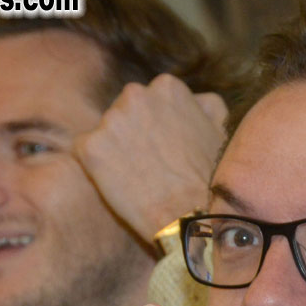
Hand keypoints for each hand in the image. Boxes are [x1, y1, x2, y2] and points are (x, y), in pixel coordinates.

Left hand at [74, 74, 226, 242]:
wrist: (191, 218)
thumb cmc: (210, 179)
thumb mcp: (220, 128)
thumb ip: (204, 104)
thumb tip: (196, 100)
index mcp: (166, 87)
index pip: (148, 102)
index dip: (154, 130)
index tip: (164, 152)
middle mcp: (136, 94)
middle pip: (123, 113)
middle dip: (131, 136)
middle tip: (148, 167)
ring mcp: (110, 119)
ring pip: (104, 133)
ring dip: (114, 152)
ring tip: (137, 180)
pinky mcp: (90, 147)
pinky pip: (85, 153)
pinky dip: (96, 169)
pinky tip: (119, 186)